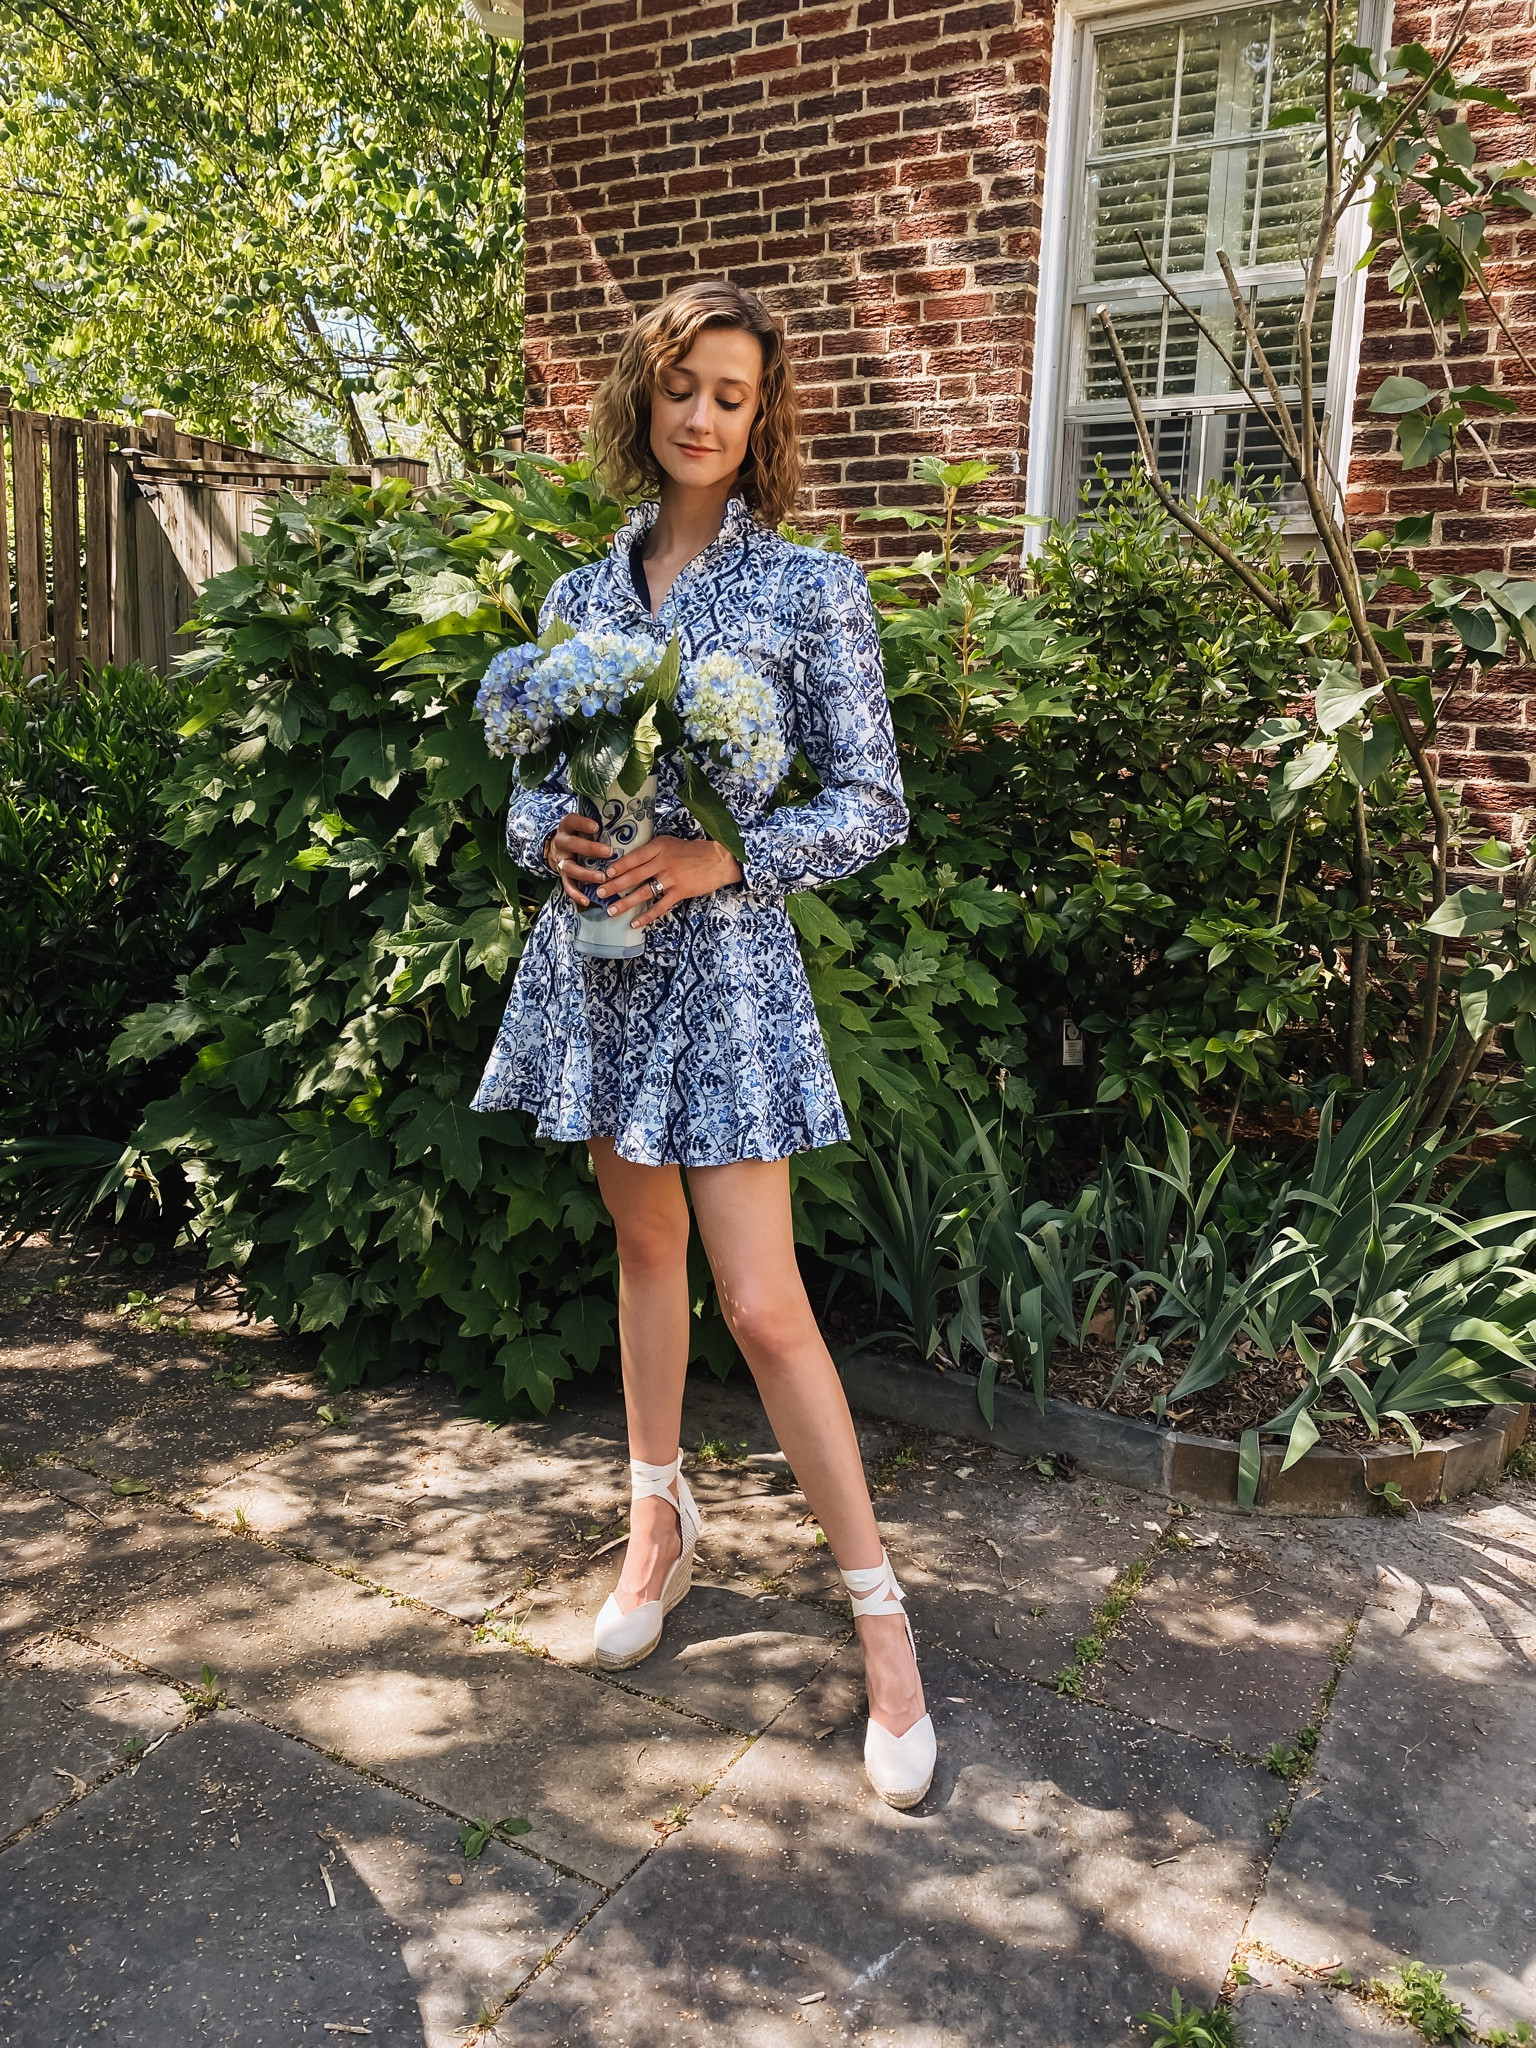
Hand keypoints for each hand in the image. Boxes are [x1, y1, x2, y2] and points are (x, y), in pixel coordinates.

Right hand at [541, 812, 611, 907]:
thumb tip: (624, 823)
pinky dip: (576, 894)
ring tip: (602, 878)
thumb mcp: (581, 824)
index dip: (583, 824)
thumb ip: (596, 823)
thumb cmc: (577, 833)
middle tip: (609, 852)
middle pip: (573, 844)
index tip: (597, 827)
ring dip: (586, 874)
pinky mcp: (562, 874)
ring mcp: (560, 860)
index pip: (573, 821)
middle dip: (590, 849)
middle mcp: (561, 843)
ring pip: (570, 868)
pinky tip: (587, 901)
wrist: (556, 846)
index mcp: (567, 827)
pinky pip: (568, 886)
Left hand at [596, 832, 742, 930]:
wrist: (718, 860)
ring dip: (625, 902)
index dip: (618, 867)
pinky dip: (647, 916)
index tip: (604, 874)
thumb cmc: (693, 851)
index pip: (634, 857)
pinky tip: (635, 923)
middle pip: (634, 875)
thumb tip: (630, 862)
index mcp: (659, 847)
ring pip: (643, 892)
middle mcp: (663, 862)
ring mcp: (671, 878)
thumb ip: (652, 852)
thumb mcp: (670, 843)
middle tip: (599, 892)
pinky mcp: (680, 892)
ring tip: (611, 910)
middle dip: (614, 885)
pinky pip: (660, 906)